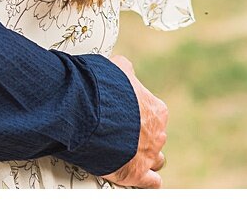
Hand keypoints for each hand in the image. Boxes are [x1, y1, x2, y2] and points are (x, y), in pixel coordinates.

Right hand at [100, 54, 168, 188]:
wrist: (90, 111)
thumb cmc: (102, 89)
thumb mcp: (115, 69)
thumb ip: (124, 70)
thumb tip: (124, 65)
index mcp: (155, 109)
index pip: (155, 113)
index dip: (140, 114)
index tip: (127, 113)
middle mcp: (156, 133)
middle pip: (155, 136)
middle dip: (142, 135)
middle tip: (124, 133)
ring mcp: (148, 154)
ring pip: (156, 159)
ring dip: (146, 157)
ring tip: (129, 154)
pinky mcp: (136, 173)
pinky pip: (151, 182)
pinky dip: (147, 181)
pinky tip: (140, 177)